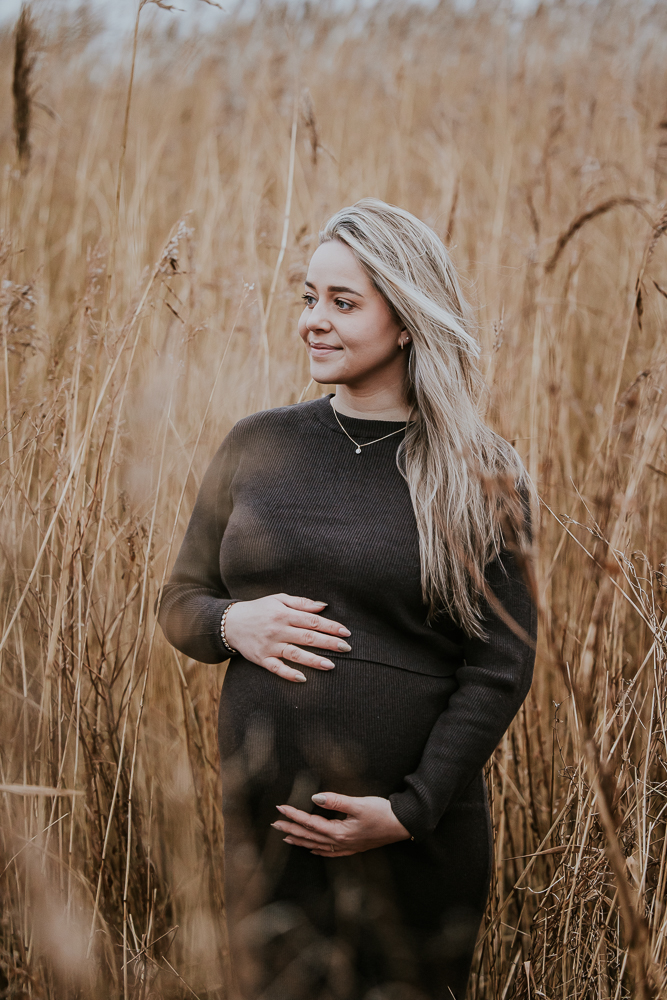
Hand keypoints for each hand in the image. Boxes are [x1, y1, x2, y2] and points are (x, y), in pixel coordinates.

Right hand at [223, 593, 351, 682]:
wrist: (230, 622)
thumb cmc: (259, 609)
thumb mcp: (278, 599)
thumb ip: (301, 603)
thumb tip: (323, 606)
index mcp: (284, 614)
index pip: (312, 620)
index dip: (331, 626)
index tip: (346, 632)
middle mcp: (278, 630)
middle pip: (307, 637)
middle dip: (328, 643)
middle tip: (346, 648)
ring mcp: (269, 645)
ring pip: (294, 654)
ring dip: (314, 660)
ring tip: (331, 665)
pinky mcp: (261, 658)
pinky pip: (276, 668)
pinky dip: (289, 674)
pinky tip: (303, 678)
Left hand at [271, 792, 411, 855]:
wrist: (402, 825)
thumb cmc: (383, 813)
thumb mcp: (359, 804)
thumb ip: (335, 801)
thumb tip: (315, 797)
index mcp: (339, 833)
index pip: (310, 823)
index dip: (294, 815)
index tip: (279, 808)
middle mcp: (340, 843)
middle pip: (309, 836)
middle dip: (290, 829)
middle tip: (273, 824)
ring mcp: (346, 848)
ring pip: (317, 846)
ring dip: (300, 841)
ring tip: (285, 838)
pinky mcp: (353, 848)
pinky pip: (329, 852)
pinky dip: (317, 850)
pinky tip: (312, 849)